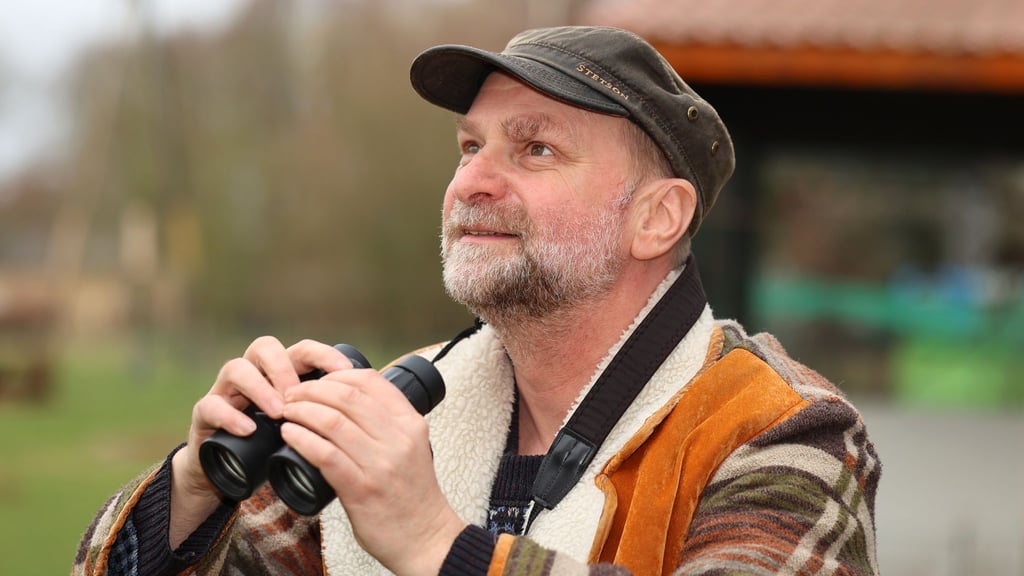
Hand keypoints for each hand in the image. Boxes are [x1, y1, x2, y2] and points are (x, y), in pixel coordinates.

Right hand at [169, 336, 353, 547]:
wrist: (228, 474)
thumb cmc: (277, 447)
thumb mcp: (309, 429)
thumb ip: (334, 415)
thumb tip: (382, 411)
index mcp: (282, 374)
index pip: (303, 350)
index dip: (324, 354)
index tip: (345, 370)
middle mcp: (254, 375)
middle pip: (266, 347)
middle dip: (286, 366)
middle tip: (302, 392)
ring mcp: (227, 392)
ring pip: (236, 368)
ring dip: (260, 388)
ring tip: (278, 411)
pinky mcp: (205, 415)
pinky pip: (211, 406)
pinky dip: (230, 416)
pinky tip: (248, 428)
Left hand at [280, 362, 465, 575]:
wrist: (425, 536)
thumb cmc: (412, 494)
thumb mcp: (411, 447)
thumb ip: (387, 425)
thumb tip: (346, 404)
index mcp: (411, 423)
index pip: (371, 380)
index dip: (336, 374)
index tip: (317, 381)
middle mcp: (399, 438)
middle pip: (347, 395)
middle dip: (311, 389)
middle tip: (292, 395)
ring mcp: (381, 463)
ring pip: (332, 421)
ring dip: (301, 411)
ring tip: (286, 413)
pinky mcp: (362, 488)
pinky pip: (325, 453)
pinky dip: (302, 438)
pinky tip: (289, 434)